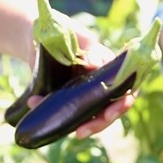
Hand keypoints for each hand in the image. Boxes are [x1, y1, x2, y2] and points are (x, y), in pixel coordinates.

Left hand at [25, 25, 134, 139]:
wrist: (38, 37)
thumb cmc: (62, 30)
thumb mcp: (75, 36)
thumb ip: (87, 47)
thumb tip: (94, 64)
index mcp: (110, 65)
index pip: (127, 87)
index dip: (122, 103)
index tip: (110, 112)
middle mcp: (103, 82)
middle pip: (110, 108)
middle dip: (99, 123)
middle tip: (82, 132)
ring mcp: (87, 93)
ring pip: (92, 115)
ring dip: (79, 124)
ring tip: (67, 130)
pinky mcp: (71, 99)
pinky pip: (70, 113)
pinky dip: (57, 114)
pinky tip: (35, 104)